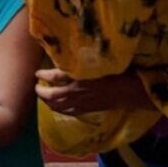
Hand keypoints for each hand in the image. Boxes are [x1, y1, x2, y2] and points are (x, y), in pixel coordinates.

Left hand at [35, 68, 151, 114]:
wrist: (131, 90)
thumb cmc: (118, 71)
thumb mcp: (98, 61)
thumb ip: (82, 59)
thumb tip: (67, 54)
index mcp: (79, 77)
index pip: (54, 76)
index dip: (43, 75)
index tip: (37, 72)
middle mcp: (76, 92)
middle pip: (52, 95)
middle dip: (41, 92)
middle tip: (36, 86)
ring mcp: (81, 103)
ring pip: (58, 106)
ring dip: (48, 102)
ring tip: (43, 97)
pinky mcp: (87, 109)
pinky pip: (69, 112)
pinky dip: (59, 110)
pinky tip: (57, 108)